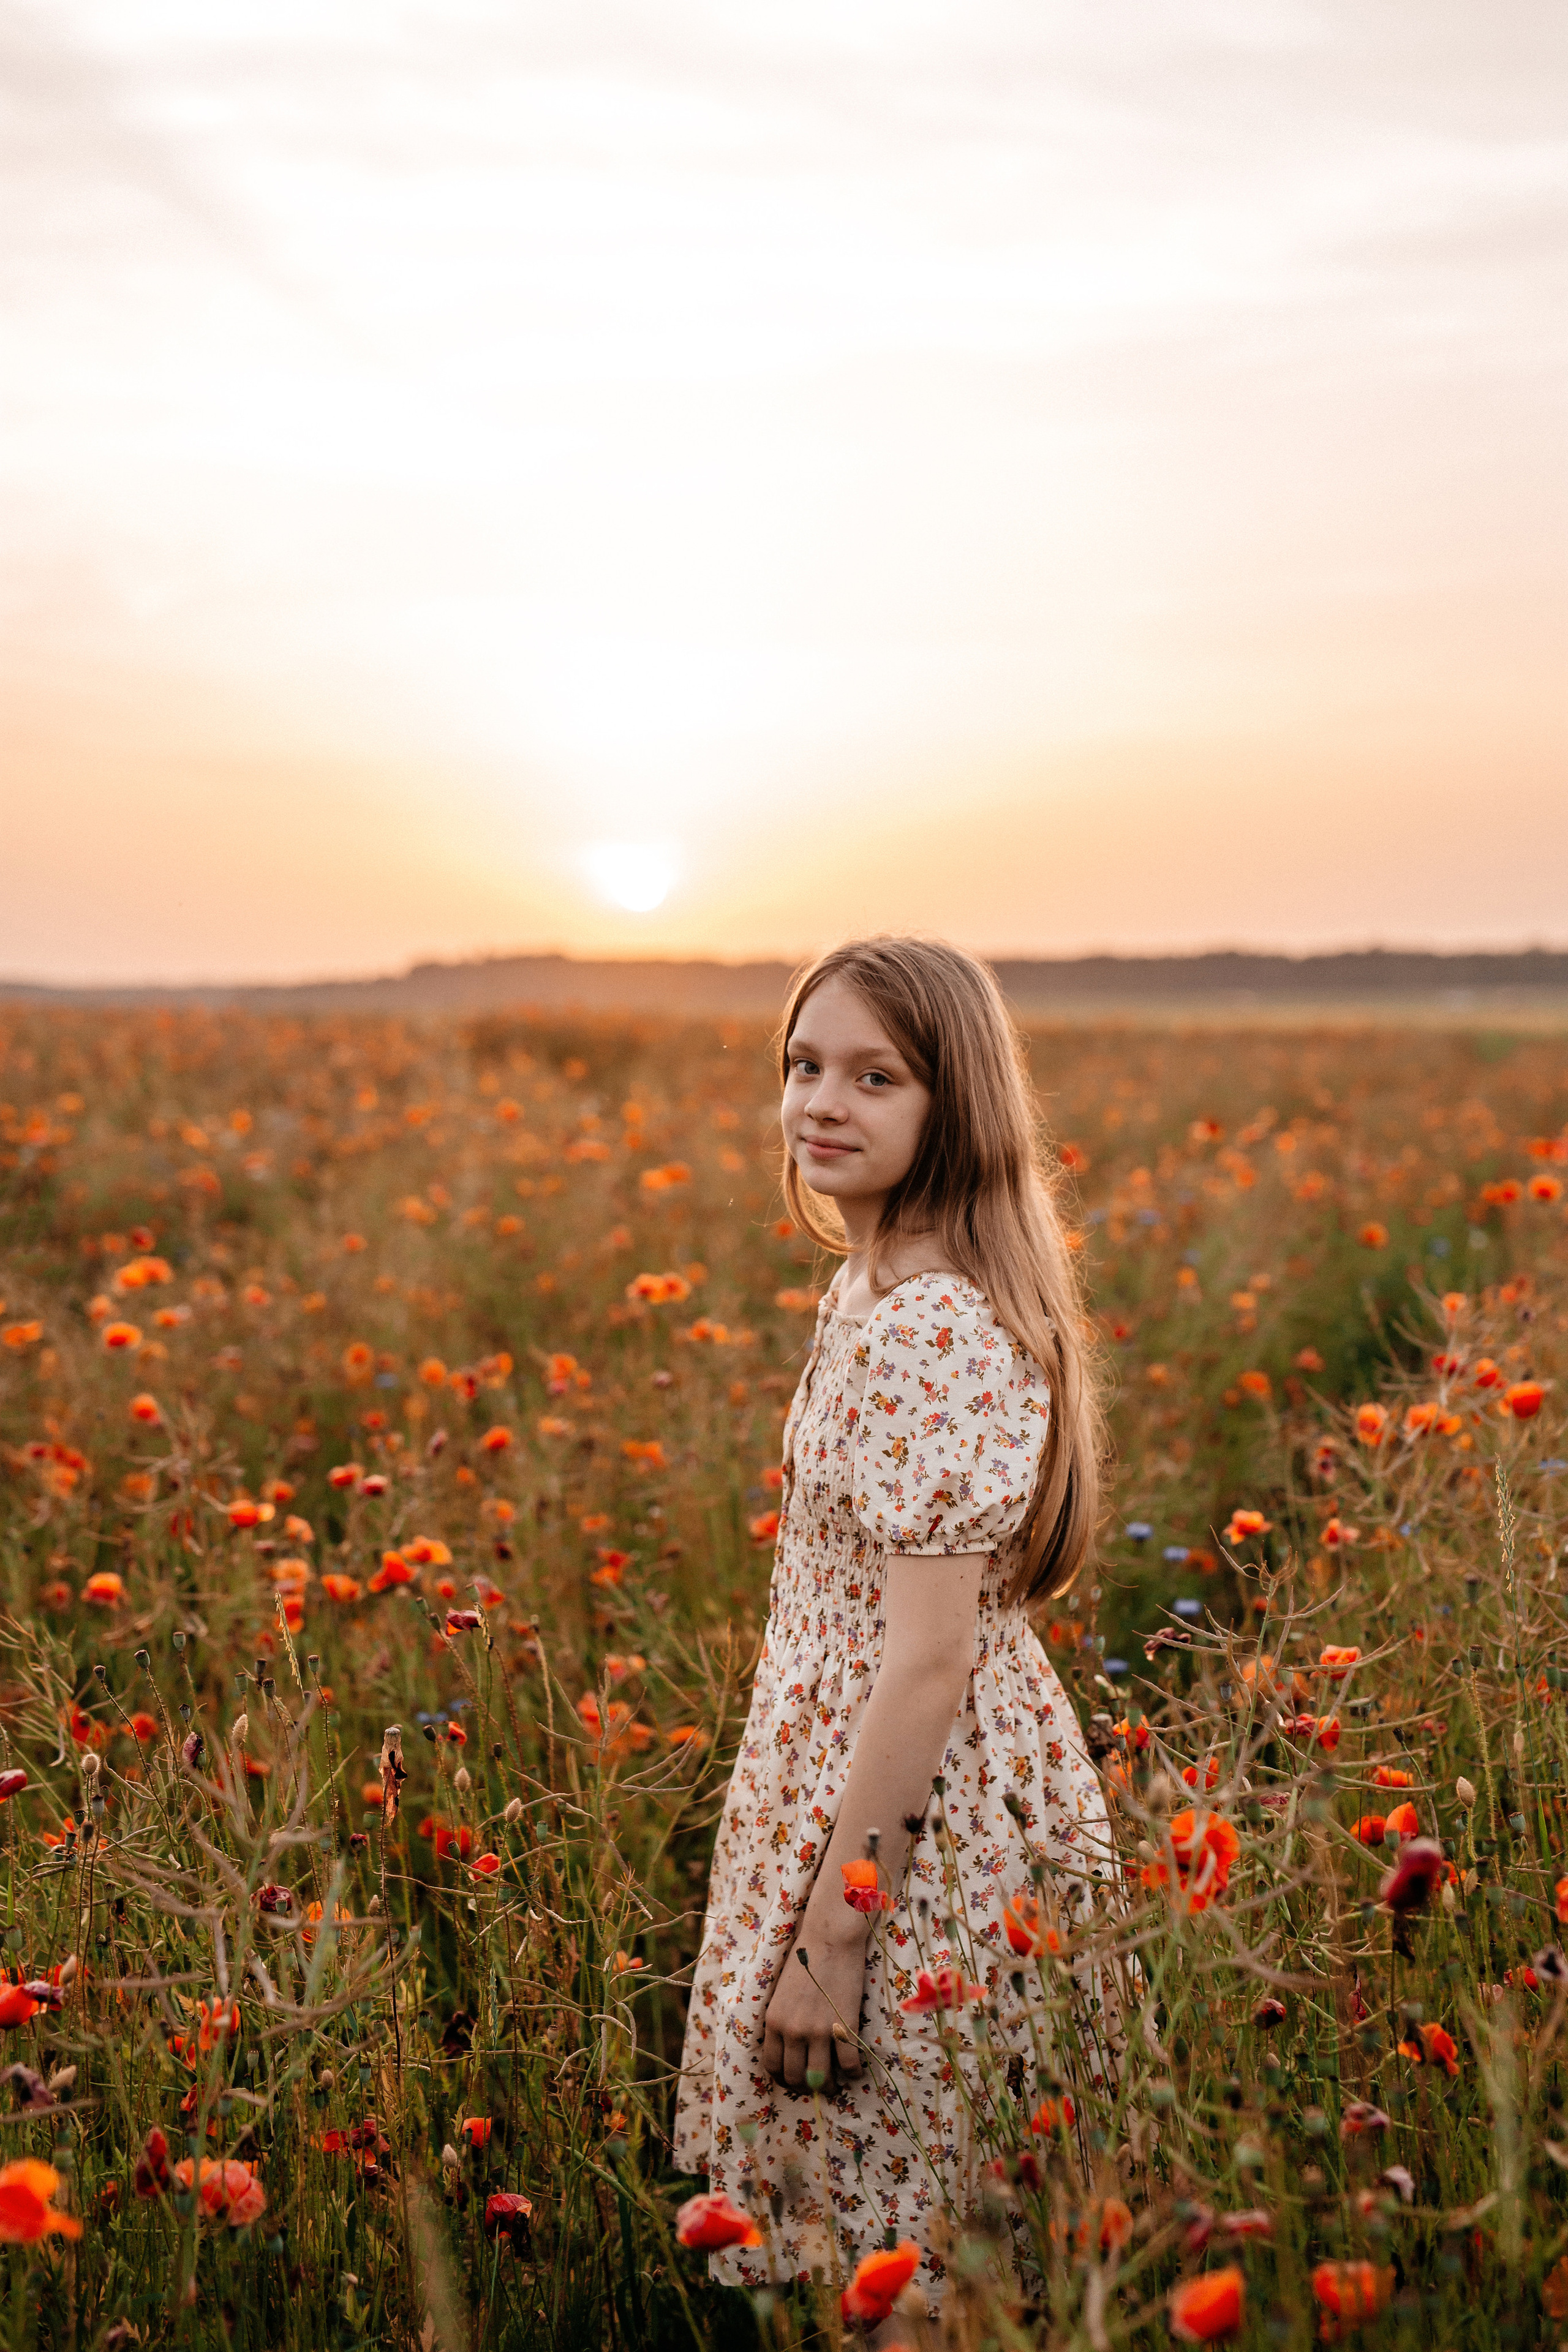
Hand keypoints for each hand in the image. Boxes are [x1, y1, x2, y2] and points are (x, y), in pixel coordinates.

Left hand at [761, 1923, 867, 2089]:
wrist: (830, 1938)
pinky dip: (852, 2073)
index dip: (783, 2079)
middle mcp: (792, 2031)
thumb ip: (783, 2021)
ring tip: (836, 2084)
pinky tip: (855, 2070)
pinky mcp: (842, 2027)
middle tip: (817, 2084)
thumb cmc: (806, 1958)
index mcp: (774, 2021)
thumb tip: (790, 2048)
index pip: (772, 2066)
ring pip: (820, 2078)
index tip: (794, 2080)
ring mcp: (817, 2031)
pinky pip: (848, 2064)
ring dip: (829, 2086)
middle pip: (795, 2077)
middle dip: (806, 2086)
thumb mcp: (782, 1993)